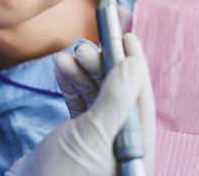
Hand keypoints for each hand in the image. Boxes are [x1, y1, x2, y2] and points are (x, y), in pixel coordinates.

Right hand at [6, 33, 155, 175]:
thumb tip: (134, 64)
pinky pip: (78, 103)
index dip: (133, 66)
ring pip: (94, 95)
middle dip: (99, 67)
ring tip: (65, 56)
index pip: (140, 98)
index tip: (125, 38)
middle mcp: (119, 140)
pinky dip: (69, 85)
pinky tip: (59, 69)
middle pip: (115, 93)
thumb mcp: (92, 134)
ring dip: (80, 73)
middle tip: (83, 47)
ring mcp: (97, 137)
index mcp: (134, 147)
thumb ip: (115, 99)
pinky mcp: (76, 135)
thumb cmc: (63, 174)